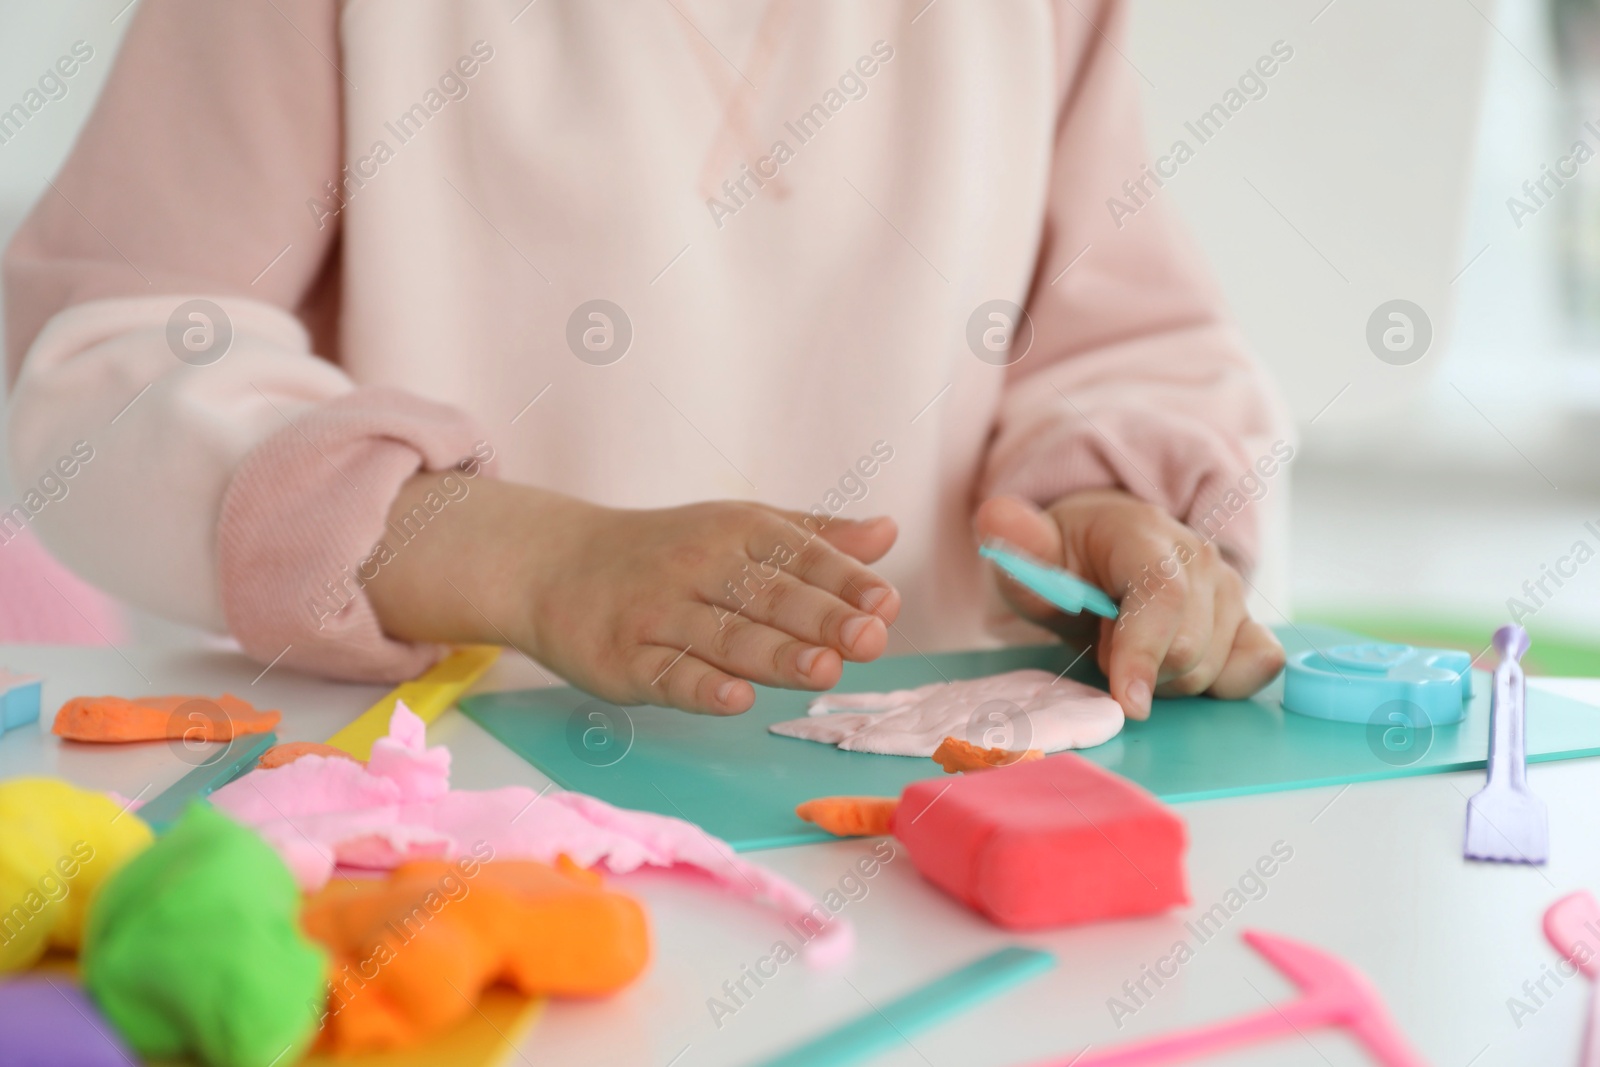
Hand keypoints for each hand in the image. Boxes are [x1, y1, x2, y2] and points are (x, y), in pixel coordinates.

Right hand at [368, 476, 900, 714]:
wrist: (554, 566)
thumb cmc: (669, 552)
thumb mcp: (740, 531)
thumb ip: (815, 540)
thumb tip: (887, 531)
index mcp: (737, 531)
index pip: (798, 554)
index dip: (845, 580)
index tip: (885, 604)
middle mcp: (699, 566)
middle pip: (767, 595)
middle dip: (821, 618)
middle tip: (868, 638)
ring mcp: (659, 614)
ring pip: (724, 637)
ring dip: (775, 655)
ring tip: (824, 670)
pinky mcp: (625, 660)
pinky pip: (667, 674)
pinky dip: (700, 687)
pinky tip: (736, 698)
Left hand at [973, 489, 1283, 719]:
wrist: (1104, 548)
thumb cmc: (1066, 559)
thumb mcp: (1032, 554)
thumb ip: (1017, 545)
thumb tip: (997, 518)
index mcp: (1144, 534)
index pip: (1162, 596)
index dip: (1145, 653)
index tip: (1125, 703)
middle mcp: (1199, 557)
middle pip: (1187, 648)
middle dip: (1138, 671)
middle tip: (1103, 647)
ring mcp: (1230, 588)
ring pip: (1212, 668)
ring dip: (1164, 679)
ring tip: (1132, 648)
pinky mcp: (1249, 619)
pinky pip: (1257, 666)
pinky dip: (1219, 682)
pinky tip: (1178, 667)